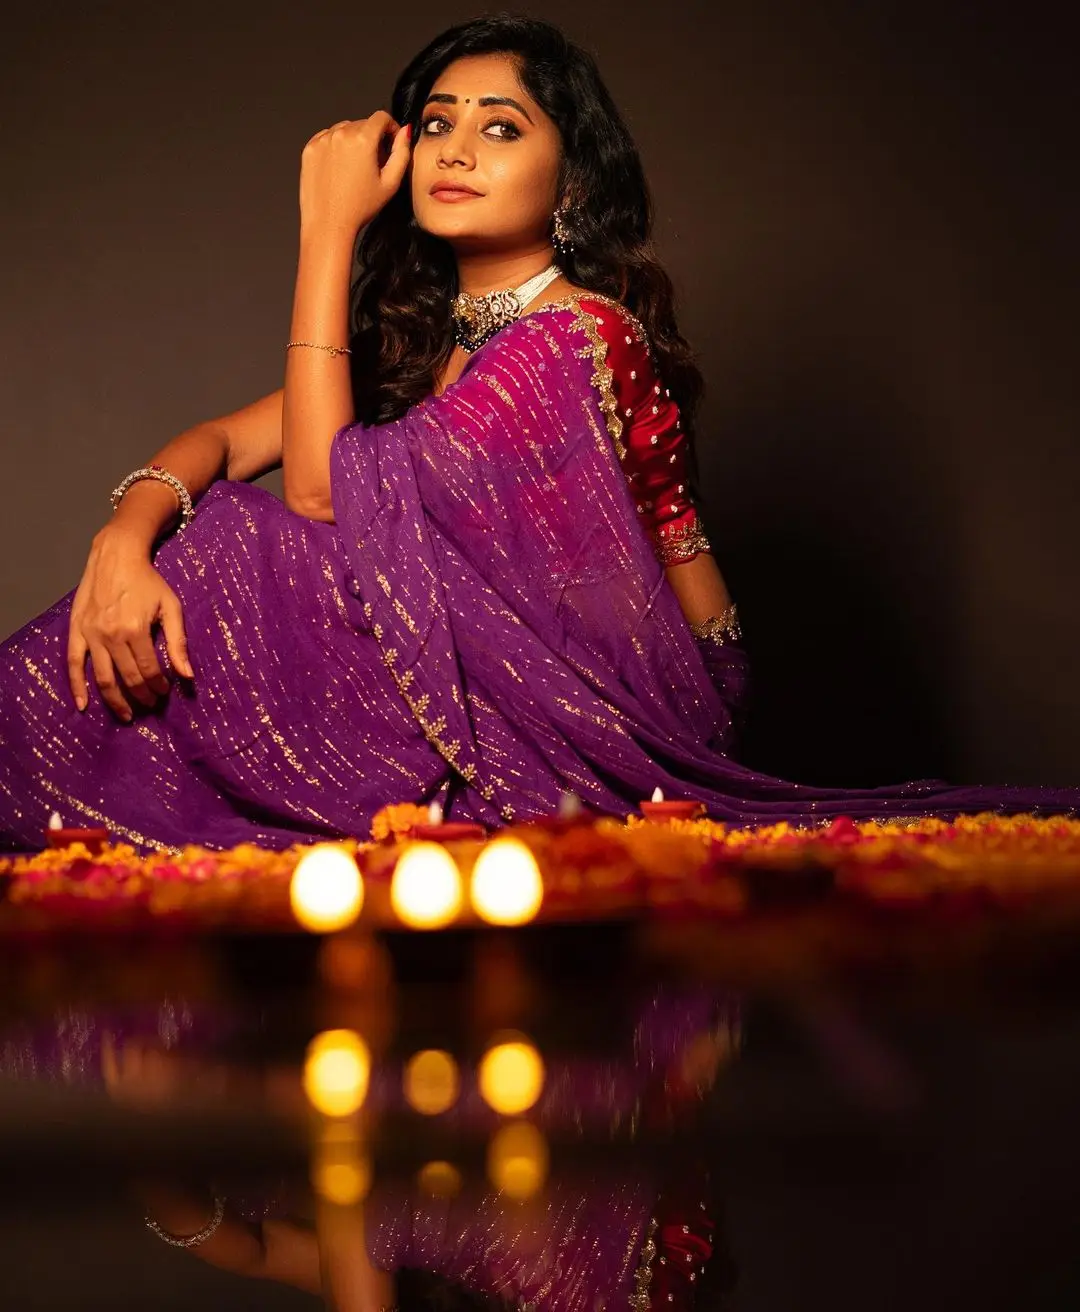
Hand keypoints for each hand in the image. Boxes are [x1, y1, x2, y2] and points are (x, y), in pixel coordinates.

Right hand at [67, 524, 193, 720]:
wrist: (116, 556)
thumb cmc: (148, 581)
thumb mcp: (170, 606)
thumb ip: (178, 641)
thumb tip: (187, 674)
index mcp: (136, 629)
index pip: (149, 669)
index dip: (159, 685)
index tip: (165, 692)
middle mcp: (111, 635)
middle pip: (127, 677)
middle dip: (141, 695)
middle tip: (150, 705)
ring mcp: (91, 634)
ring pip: (102, 677)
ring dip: (115, 700)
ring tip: (127, 715)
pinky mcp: (76, 631)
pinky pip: (74, 664)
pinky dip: (77, 686)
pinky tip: (83, 705)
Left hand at [299, 111, 411, 238]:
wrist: (328, 224)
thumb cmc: (359, 208)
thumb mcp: (390, 183)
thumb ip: (401, 153)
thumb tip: (404, 132)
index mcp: (362, 139)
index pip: (381, 118)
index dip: (390, 128)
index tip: (391, 141)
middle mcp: (341, 134)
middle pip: (362, 124)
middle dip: (371, 138)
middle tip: (373, 163)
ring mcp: (322, 140)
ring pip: (344, 129)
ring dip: (353, 141)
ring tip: (355, 168)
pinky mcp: (310, 149)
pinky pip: (327, 138)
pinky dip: (335, 146)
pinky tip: (339, 168)